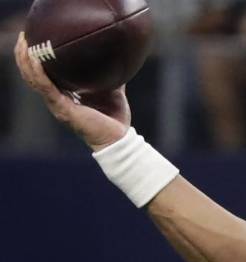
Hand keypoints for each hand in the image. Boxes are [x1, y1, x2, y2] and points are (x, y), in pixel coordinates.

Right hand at [14, 32, 129, 150]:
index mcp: (64, 95)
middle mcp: (56, 99)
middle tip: (24, 36)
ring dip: (25, 61)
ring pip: (33, 80)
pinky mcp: (62, 109)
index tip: (34, 39)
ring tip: (23, 43)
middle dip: (24, 56)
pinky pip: (46, 88)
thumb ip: (110, 75)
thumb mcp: (113, 90)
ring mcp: (57, 105)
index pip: (43, 75)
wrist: (118, 138)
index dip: (35, 59)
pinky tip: (34, 59)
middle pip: (32, 75)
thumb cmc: (114, 118)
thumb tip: (118, 56)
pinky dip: (38, 73)